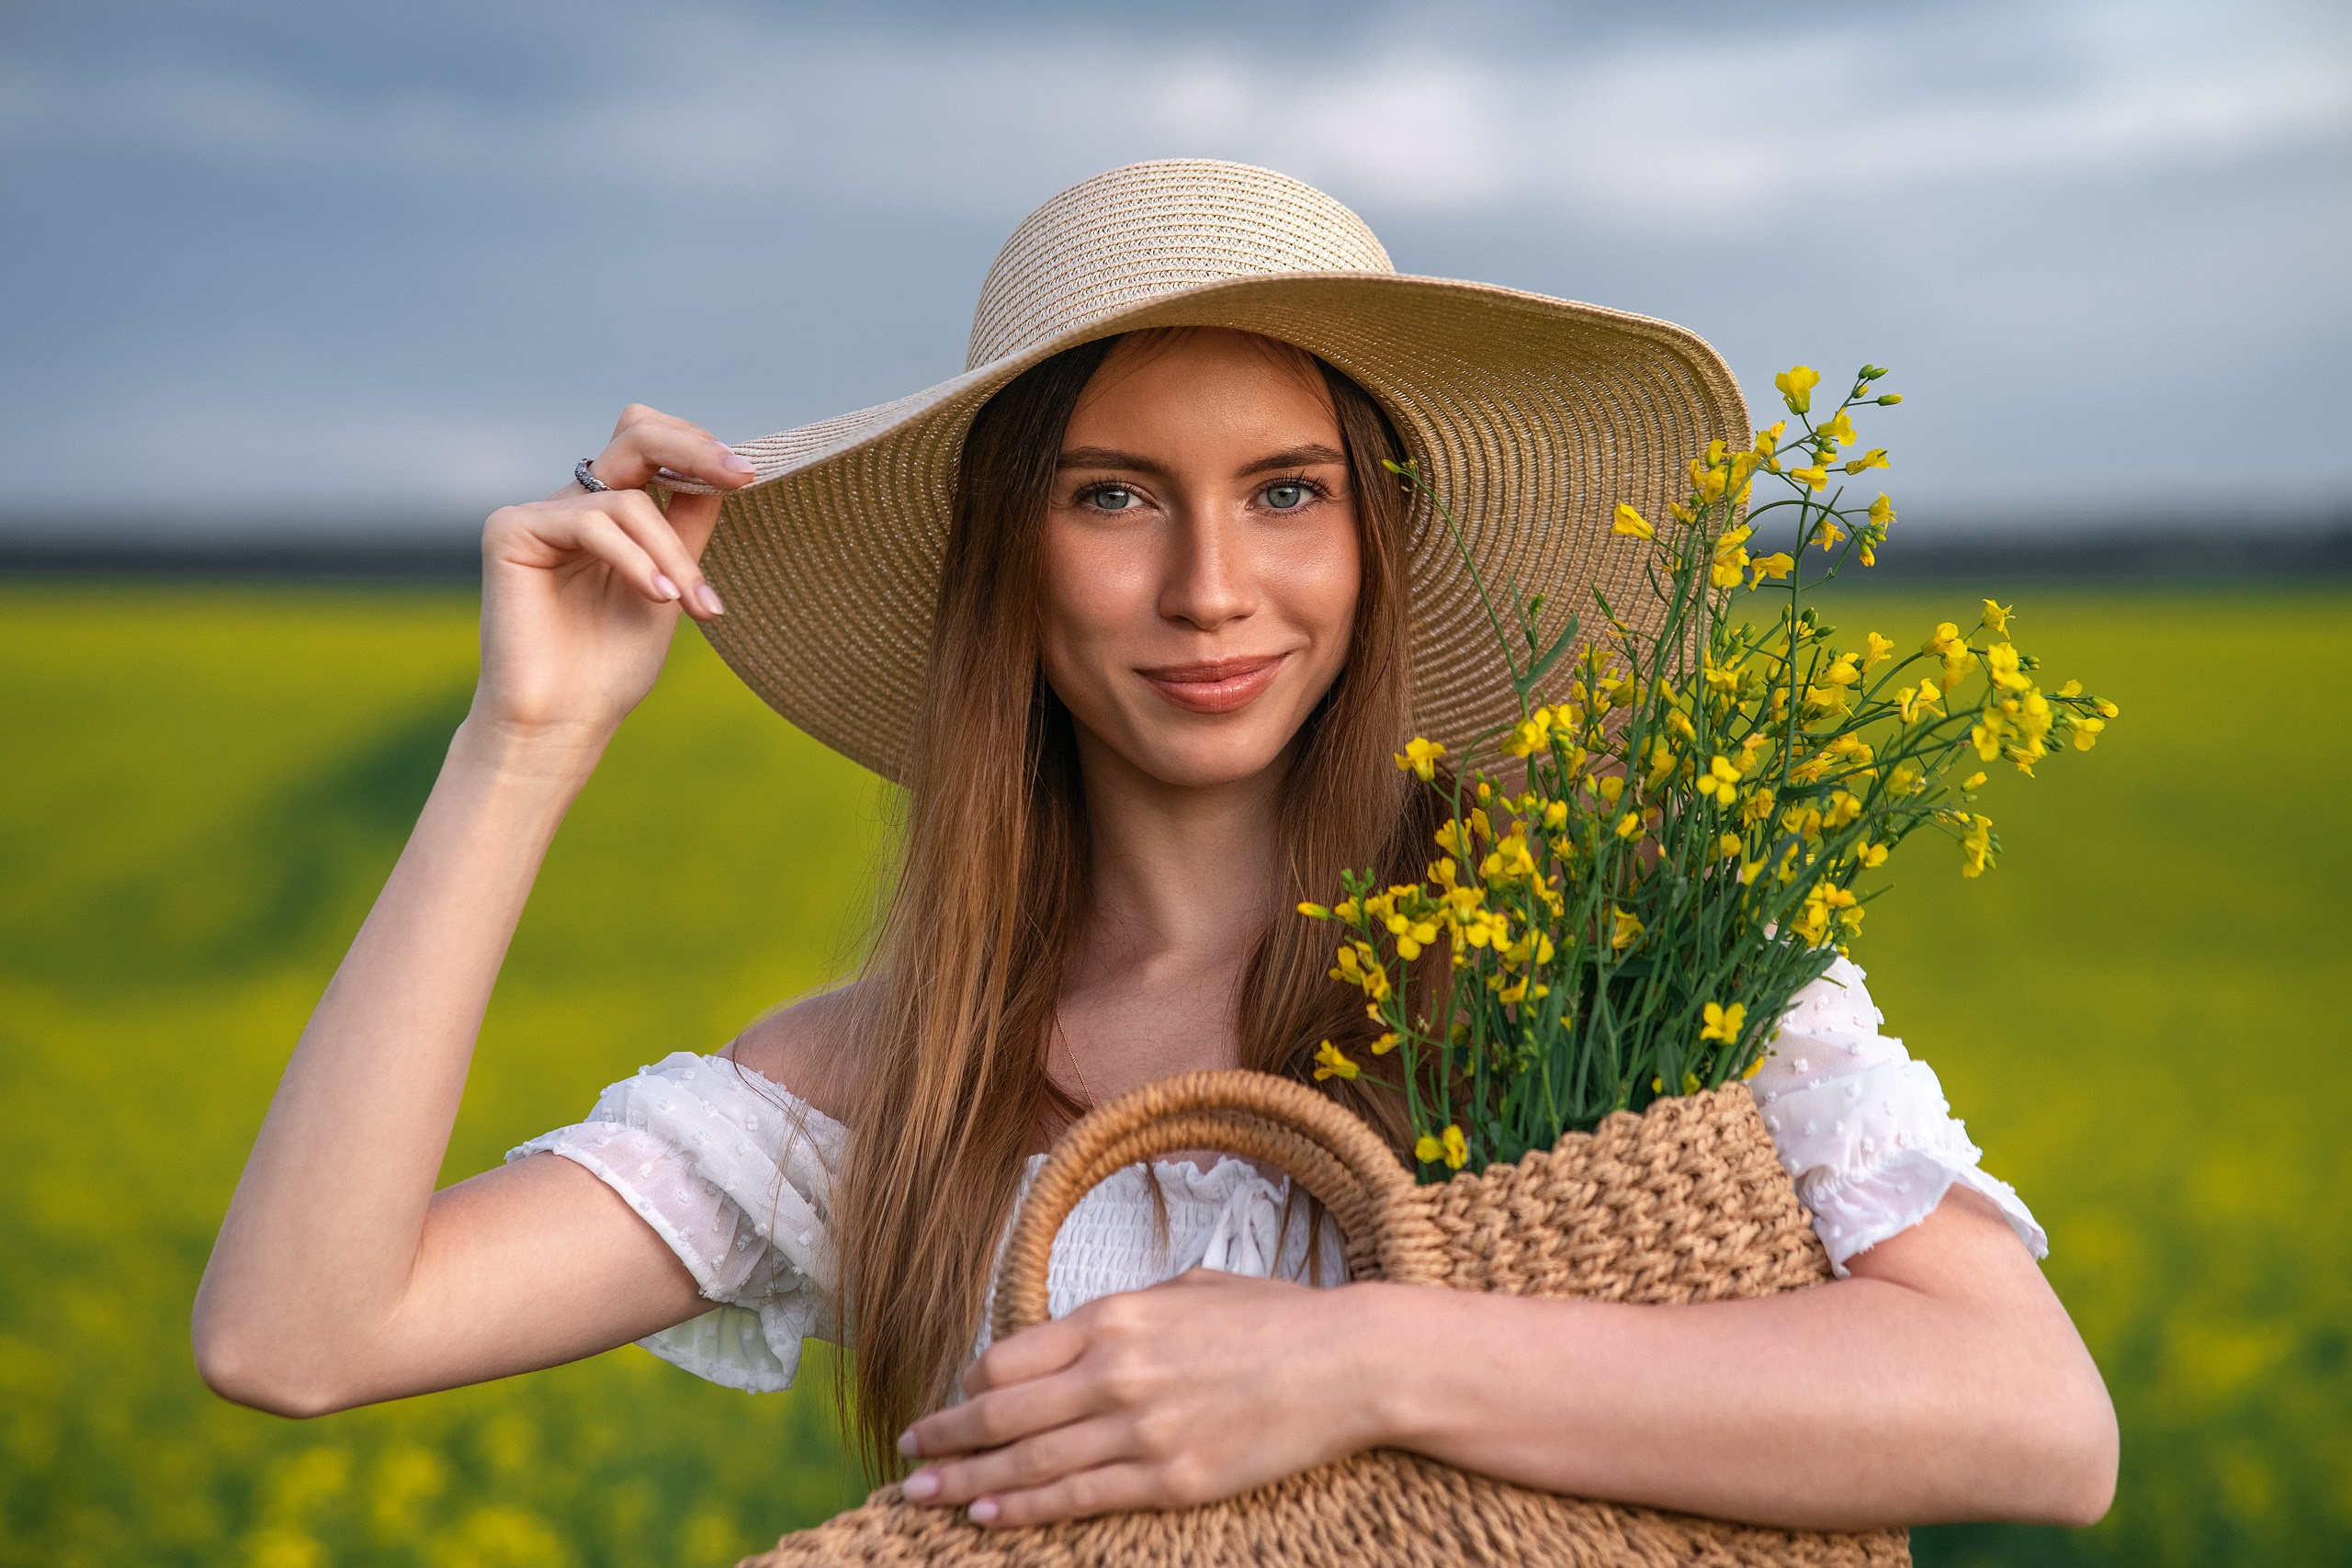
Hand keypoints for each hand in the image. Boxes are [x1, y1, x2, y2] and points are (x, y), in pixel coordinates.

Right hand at [470, 405, 756, 749]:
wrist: (562, 722)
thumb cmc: (610, 668)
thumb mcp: (670, 587)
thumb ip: (686, 530)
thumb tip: (723, 473)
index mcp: (608, 514)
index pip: (653, 447)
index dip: (699, 449)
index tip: (749, 474)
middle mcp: (573, 505)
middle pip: (636, 434)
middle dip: (694, 449)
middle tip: (740, 476)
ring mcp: (538, 514)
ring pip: (629, 501)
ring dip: (673, 555)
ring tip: (693, 606)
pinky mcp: (510, 530)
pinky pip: (594, 524)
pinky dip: (636, 560)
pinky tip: (659, 599)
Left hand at [897, 1270, 1388, 1527]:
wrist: (1348, 1363)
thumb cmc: (1274, 1319)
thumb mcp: (1188, 1290)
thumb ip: (1125, 1314)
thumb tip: (1078, 1334)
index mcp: (1114, 1315)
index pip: (1007, 1357)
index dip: (970, 1384)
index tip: (957, 1399)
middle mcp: (1113, 1371)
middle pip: (998, 1413)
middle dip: (943, 1437)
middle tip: (906, 1450)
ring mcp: (1140, 1430)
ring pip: (1026, 1463)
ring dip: (964, 1482)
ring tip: (921, 1493)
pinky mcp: (1170, 1479)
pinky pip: (1077, 1498)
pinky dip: (1023, 1510)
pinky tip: (987, 1516)